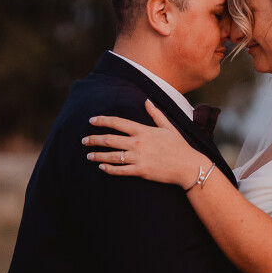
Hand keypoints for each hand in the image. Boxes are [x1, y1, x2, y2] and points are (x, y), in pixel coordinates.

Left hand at [82, 101, 200, 186]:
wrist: (187, 166)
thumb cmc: (178, 146)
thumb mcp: (168, 126)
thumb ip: (155, 113)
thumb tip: (146, 101)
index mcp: (143, 130)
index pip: (117, 123)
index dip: (102, 121)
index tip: (91, 121)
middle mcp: (138, 143)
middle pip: (109, 139)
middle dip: (94, 139)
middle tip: (83, 140)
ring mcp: (138, 158)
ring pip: (112, 156)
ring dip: (97, 155)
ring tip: (88, 155)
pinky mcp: (140, 171)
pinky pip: (120, 170)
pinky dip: (109, 168)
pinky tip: (101, 167)